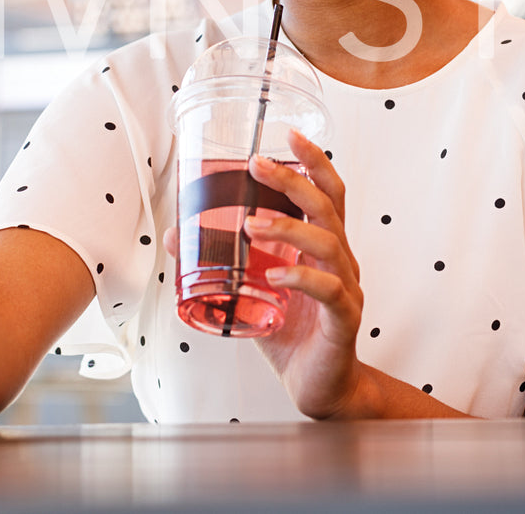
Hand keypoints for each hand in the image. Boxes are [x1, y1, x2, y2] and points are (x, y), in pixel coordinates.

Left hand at [242, 129, 367, 418]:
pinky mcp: (343, 320)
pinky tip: (278, 277)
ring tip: (252, 224)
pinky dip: (303, 278)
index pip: (328, 193)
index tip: (291, 135)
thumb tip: (178, 234)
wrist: (321, 389)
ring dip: (288, 228)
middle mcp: (340, 260)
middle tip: (257, 165)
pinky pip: (330, 290)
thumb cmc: (292, 335)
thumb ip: (223, 264)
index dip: (314, 162)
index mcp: (324, 247)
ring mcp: (346, 288)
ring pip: (328, 243)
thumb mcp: (251, 293)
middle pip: (327, 207)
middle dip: (293, 180)